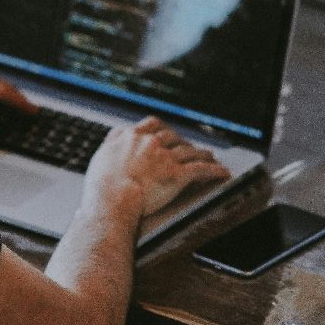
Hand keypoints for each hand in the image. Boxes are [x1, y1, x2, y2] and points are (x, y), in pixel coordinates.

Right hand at [84, 117, 230, 218]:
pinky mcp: (178, 174)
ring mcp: (165, 158)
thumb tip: (115, 135)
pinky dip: (214, 170)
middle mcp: (150, 143)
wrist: (112, 199)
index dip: (162, 128)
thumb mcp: (101, 156)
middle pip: (173, 137)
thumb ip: (111, 142)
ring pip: (189, 151)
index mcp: (131, 137)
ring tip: (210, 156)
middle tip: (189, 147)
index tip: (166, 132)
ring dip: (202, 153)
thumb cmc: (101, 185)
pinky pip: (201, 170)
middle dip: (183, 142)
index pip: (151, 124)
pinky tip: (223, 172)